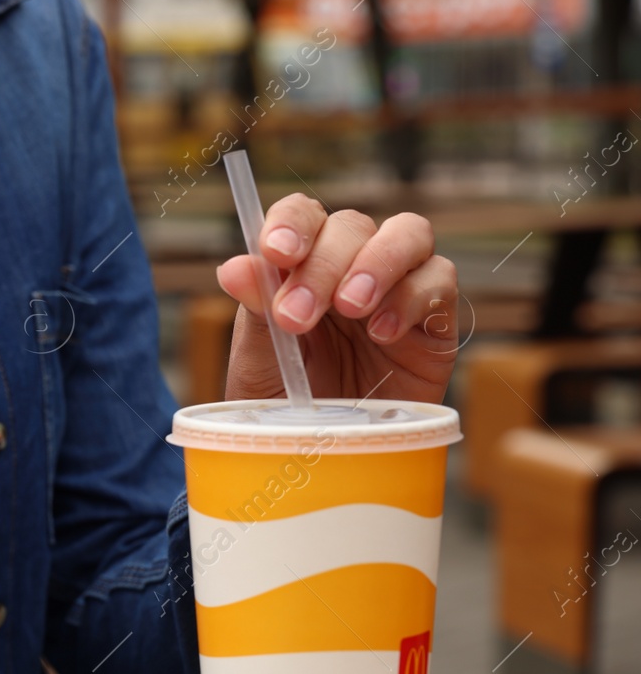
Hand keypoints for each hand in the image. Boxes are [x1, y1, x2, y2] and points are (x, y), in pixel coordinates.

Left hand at [216, 194, 457, 403]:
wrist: (324, 459)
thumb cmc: (285, 403)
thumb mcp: (259, 362)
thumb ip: (255, 311)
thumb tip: (234, 267)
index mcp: (301, 264)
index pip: (303, 214)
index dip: (292, 223)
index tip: (277, 252)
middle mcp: (351, 265)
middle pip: (352, 225)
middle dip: (323, 265)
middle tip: (297, 315)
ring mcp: (398, 286)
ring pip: (409, 233)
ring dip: (377, 264)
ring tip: (351, 307)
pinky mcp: (434, 320)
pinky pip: (441, 282)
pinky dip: (413, 297)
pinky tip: (383, 333)